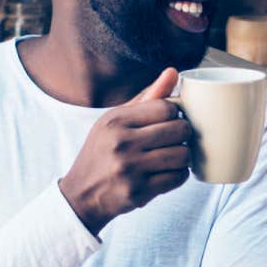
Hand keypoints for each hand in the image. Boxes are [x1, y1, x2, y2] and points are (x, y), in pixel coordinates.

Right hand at [59, 68, 190, 233]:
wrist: (82, 194)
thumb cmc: (102, 151)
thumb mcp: (115, 120)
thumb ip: (147, 97)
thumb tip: (174, 72)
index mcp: (115, 121)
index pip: (166, 108)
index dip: (175, 114)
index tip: (170, 121)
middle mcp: (122, 143)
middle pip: (179, 130)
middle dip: (183, 134)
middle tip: (175, 139)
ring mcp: (130, 169)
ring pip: (183, 155)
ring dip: (184, 156)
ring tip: (174, 155)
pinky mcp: (139, 192)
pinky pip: (178, 178)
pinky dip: (179, 174)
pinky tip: (169, 171)